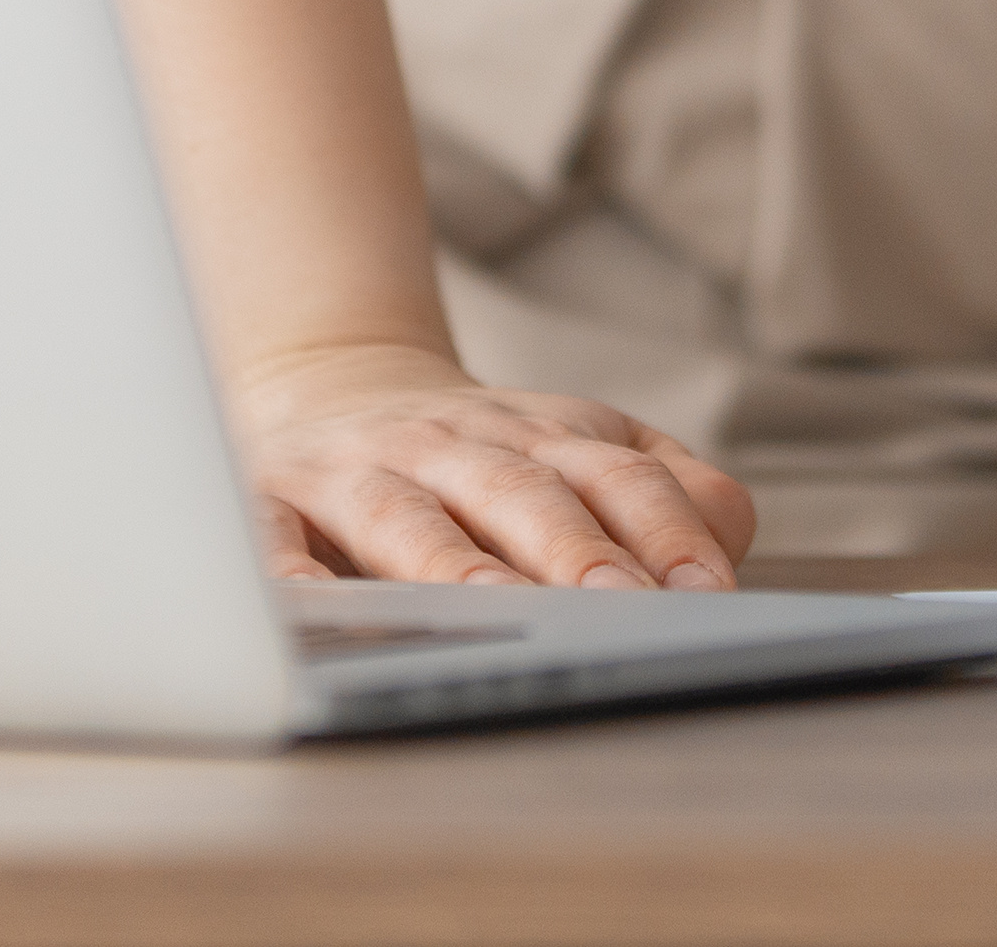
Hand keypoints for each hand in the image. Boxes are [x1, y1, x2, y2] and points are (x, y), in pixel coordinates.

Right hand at [230, 337, 755, 589]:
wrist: (324, 385)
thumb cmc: (478, 451)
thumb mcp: (577, 446)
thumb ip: (662, 489)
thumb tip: (725, 546)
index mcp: (539, 434)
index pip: (617, 475)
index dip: (665, 526)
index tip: (709, 589)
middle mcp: (451, 445)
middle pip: (520, 491)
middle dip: (574, 549)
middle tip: (624, 606)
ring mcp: (359, 471)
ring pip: (408, 515)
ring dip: (456, 562)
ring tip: (501, 608)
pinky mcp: (271, 501)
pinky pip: (274, 538)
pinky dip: (289, 574)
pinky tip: (312, 611)